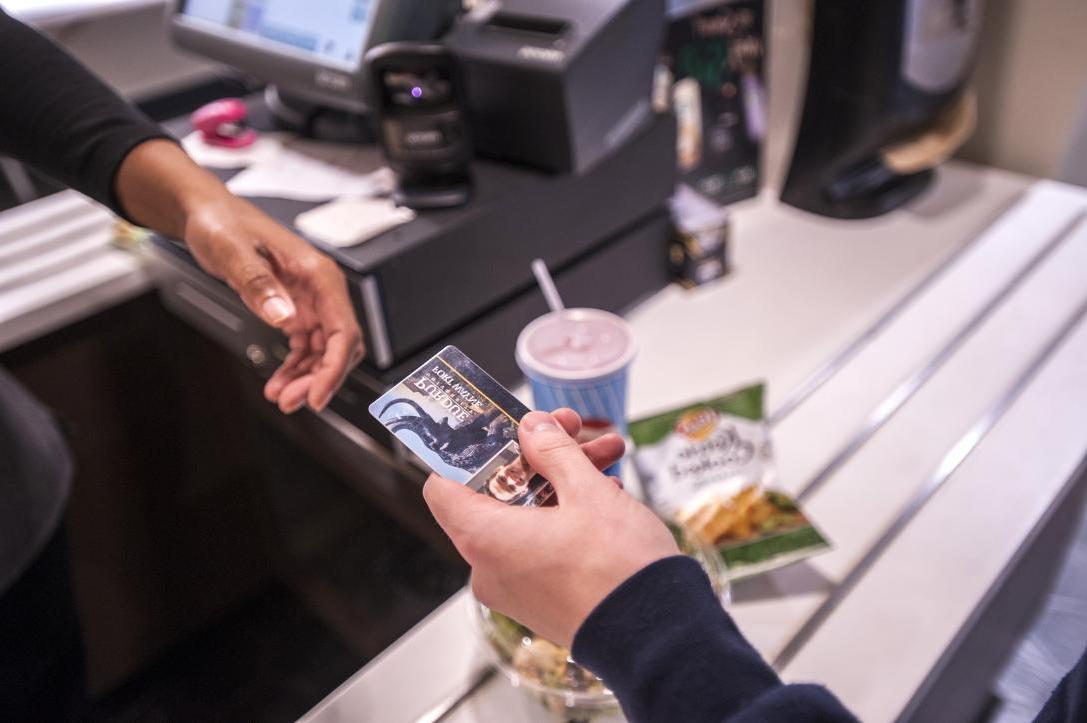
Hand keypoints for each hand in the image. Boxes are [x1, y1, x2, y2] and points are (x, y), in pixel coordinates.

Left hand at [182, 195, 363, 411]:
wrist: (209, 216)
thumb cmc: (223, 224)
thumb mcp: (234, 250)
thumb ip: (258, 282)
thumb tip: (283, 316)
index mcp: (318, 275)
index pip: (344, 330)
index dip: (335, 368)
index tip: (318, 395)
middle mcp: (321, 290)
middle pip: (339, 346)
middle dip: (319, 378)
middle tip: (289, 400)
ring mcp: (310, 302)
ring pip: (323, 352)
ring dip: (306, 378)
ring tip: (279, 396)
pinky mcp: (295, 309)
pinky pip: (305, 347)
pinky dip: (295, 368)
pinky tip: (279, 381)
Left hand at [424, 410, 678, 648]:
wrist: (660, 638)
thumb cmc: (618, 570)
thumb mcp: (587, 491)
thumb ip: (553, 450)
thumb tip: (532, 427)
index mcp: (485, 538)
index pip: (443, 486)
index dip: (468, 452)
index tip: (500, 429)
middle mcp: (490, 568)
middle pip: (495, 494)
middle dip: (537, 456)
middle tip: (571, 429)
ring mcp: (517, 588)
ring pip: (526, 516)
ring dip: (562, 480)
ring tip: (607, 454)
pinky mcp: (543, 600)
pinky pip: (542, 545)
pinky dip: (567, 515)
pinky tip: (607, 490)